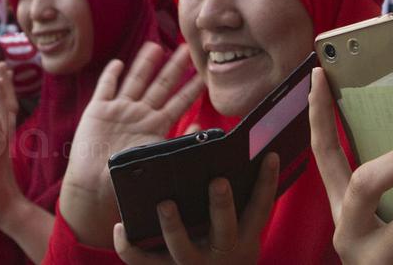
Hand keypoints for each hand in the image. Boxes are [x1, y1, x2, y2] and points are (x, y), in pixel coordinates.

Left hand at [0, 63, 30, 230]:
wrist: (4, 207)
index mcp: (0, 136)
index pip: (3, 107)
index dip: (3, 89)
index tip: (2, 71)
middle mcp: (5, 137)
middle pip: (7, 105)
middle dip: (5, 84)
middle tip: (3, 63)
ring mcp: (3, 146)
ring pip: (5, 115)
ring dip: (2, 96)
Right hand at [59, 44, 203, 248]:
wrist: (93, 189)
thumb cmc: (125, 181)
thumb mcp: (156, 160)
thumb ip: (178, 142)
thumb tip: (201, 128)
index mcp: (156, 127)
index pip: (179, 102)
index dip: (191, 88)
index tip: (204, 73)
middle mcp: (139, 115)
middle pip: (160, 85)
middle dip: (174, 67)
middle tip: (186, 49)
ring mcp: (118, 111)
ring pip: (135, 80)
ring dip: (144, 63)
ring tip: (155, 46)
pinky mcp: (97, 111)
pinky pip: (105, 88)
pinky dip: (111, 75)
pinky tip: (118, 62)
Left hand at [113, 157, 278, 264]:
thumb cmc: (223, 243)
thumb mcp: (239, 227)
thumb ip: (234, 191)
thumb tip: (214, 140)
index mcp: (245, 238)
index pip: (260, 208)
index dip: (267, 182)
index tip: (270, 155)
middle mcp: (222, 253)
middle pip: (224, 230)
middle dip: (221, 206)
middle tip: (218, 181)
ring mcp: (192, 264)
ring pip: (182, 248)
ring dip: (173, 226)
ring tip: (164, 203)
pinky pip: (144, 262)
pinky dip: (129, 247)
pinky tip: (121, 226)